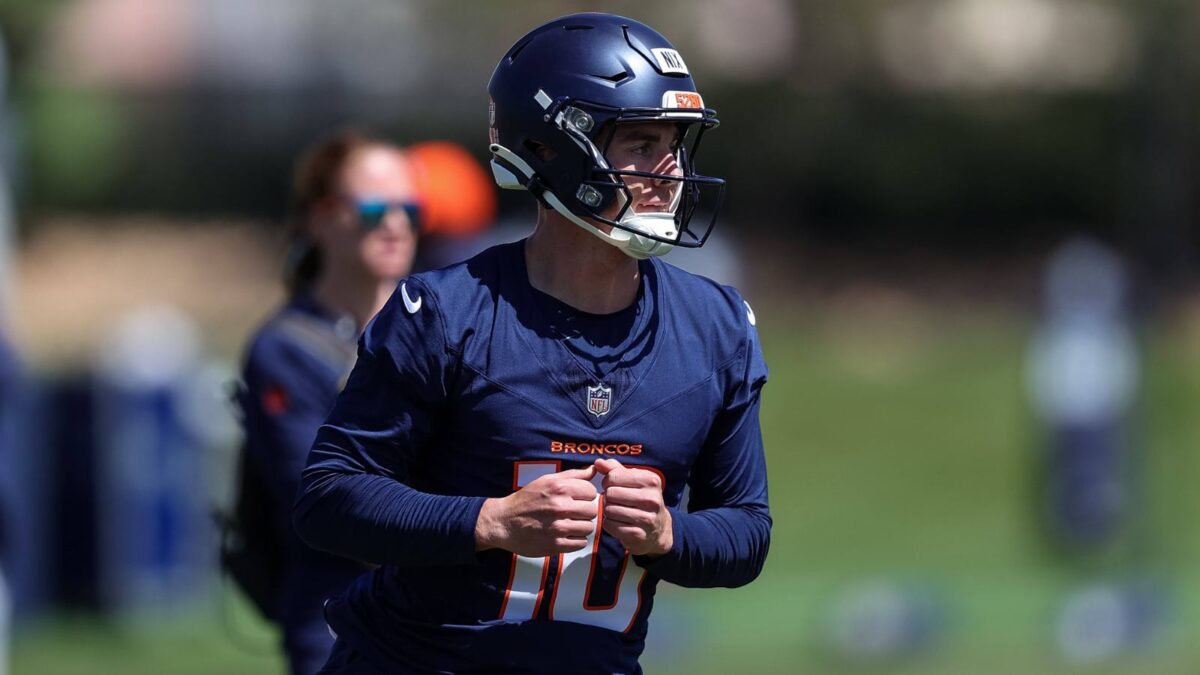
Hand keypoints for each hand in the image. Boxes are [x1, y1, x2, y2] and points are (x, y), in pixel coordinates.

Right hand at [475, 466, 598, 556]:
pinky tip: (565, 534)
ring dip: (581, 526)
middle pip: (592, 510)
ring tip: (568, 523)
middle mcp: (560, 507)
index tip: (577, 499)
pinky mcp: (555, 545)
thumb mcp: (546, 480)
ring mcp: (558, 527)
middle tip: (573, 512)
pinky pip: (581, 543)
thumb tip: (594, 470)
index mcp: (559, 488)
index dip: (586, 495)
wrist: (504, 522)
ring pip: (589, 528)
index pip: (591, 491)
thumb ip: (572, 475)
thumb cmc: (526, 500)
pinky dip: (575, 540)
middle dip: (585, 511)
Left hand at [594, 458, 672, 556]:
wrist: (657, 529)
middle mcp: (652, 499)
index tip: (613, 486)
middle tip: (613, 500)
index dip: (608, 482)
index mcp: (651, 480)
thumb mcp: (633, 480)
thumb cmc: (641, 499)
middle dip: (607, 497)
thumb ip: (614, 469)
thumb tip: (598, 462)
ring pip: (609, 510)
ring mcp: (647, 518)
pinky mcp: (638, 535)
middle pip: (611, 493)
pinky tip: (617, 521)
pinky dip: (609, 523)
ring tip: (615, 510)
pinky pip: (610, 525)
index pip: (614, 476)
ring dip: (607, 510)